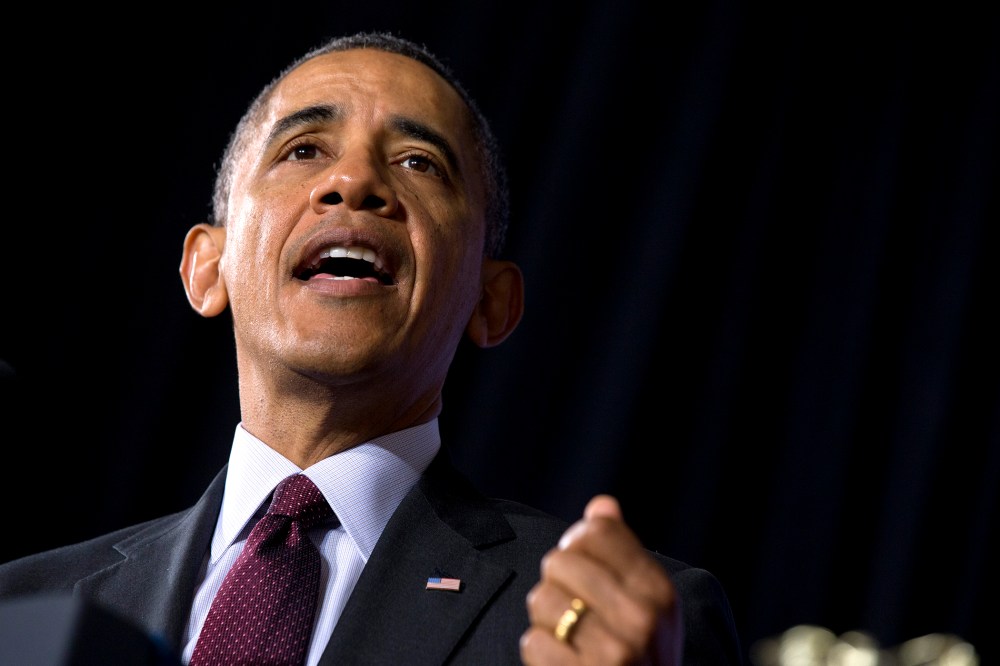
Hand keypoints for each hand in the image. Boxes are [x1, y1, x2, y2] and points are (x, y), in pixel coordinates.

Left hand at [520, 495, 682, 664]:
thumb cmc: (640, 655)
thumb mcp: (647, 605)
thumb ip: (623, 553)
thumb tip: (602, 505)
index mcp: (659, 591)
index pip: (596, 531)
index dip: (577, 543)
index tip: (582, 566)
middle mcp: (642, 618)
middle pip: (560, 561)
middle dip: (557, 583)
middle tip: (574, 608)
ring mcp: (613, 652)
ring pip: (541, 599)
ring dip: (546, 619)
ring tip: (569, 635)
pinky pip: (533, 642)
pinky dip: (541, 651)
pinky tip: (564, 660)